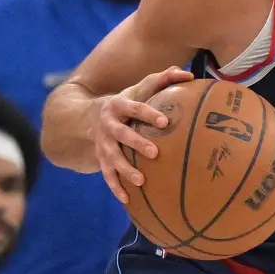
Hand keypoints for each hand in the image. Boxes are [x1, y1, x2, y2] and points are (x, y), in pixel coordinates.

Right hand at [93, 67, 196, 203]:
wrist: (87, 116)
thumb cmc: (125, 103)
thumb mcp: (138, 88)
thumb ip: (162, 80)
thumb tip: (187, 74)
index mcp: (118, 105)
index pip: (134, 107)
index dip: (148, 114)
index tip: (164, 122)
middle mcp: (108, 124)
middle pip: (121, 134)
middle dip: (136, 143)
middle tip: (154, 153)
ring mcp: (102, 143)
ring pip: (112, 157)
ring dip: (125, 169)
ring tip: (141, 181)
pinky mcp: (100, 159)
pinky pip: (106, 175)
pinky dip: (116, 187)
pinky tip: (127, 200)